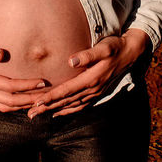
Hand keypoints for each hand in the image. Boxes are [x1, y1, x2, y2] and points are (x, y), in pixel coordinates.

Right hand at [0, 35, 47, 111]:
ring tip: (38, 101)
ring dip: (22, 106)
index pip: (9, 86)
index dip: (27, 86)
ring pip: (4, 107)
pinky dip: (11, 107)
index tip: (42, 82)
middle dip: (30, 100)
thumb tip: (3, 54)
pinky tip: (21, 103)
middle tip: (47, 95)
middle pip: (10, 101)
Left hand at [27, 29, 149, 118]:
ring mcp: (95, 93)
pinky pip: (80, 106)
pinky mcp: (97, 92)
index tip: (36, 102)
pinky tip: (58, 112)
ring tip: (39, 114)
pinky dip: (68, 110)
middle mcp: (92, 89)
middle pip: (66, 101)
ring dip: (54, 110)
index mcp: (91, 79)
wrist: (131, 53)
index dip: (51, 97)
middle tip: (30, 113)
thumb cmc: (115, 46)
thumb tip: (71, 60)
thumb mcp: (104, 48)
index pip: (66, 90)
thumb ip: (88, 54)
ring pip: (71, 105)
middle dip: (47, 107)